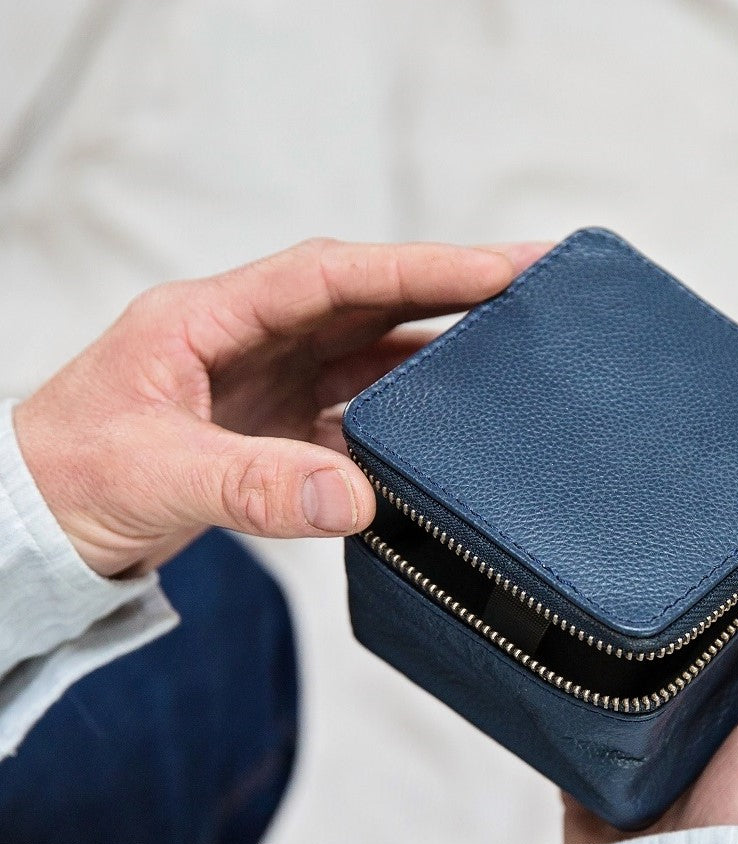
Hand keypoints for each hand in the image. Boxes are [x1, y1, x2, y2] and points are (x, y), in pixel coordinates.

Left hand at [13, 238, 545, 576]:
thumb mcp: (153, 475)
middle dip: (451, 288)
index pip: (331, 276)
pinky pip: (357, 414)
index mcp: (208, 319)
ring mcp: (267, 384)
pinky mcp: (277, 429)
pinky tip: (444, 431)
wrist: (35, 527)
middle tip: (534, 283)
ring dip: (436, 351)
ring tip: (511, 347)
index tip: (496, 268)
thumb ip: (254, 486)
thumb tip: (357, 499)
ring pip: (370, 352)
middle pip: (367, 300)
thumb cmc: (64, 479)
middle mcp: (248, 340)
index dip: (418, 269)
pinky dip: (403, 421)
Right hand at [564, 481, 737, 843]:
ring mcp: (652, 705)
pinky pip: (571, 675)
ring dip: (609, 592)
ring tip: (580, 522)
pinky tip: (539, 599)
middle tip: (640, 472)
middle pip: (691, 592)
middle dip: (669, 547)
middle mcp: (716, 677)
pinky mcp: (597, 731)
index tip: (736, 452)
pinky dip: (559, 645)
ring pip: (627, 627)